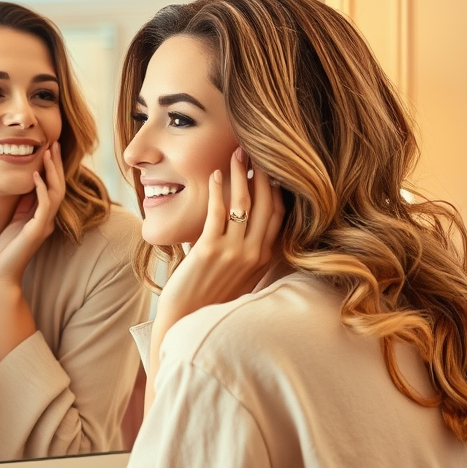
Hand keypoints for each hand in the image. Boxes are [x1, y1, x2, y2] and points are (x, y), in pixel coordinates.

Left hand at [0, 142, 65, 285]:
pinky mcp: (37, 231)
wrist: (2, 273)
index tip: (50, 148)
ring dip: (53, 172)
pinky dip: (41, 189)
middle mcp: (48, 219)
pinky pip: (44, 206)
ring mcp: (44, 225)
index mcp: (43, 216)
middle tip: (55, 143)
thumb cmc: (6, 248)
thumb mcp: (15, 219)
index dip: (54, 167)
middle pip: (59, 186)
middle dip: (57, 164)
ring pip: (56, 192)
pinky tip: (37, 175)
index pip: (54, 186)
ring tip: (48, 153)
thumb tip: (28, 182)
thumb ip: (24, 204)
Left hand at [155, 148, 284, 330]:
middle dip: (262, 173)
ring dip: (240, 175)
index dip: (276, 187)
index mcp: (264, 258)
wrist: (188, 317)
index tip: (270, 165)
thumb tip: (249, 221)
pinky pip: (217, 213)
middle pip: (265, 204)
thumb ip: (250, 249)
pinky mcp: (209, 251)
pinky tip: (214, 175)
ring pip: (243, 204)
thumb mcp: (240, 272)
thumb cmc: (210, 293)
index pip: (278, 214)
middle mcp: (254, 254)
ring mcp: (233, 253)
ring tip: (236, 154)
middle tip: (255, 149)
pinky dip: (216, 191)